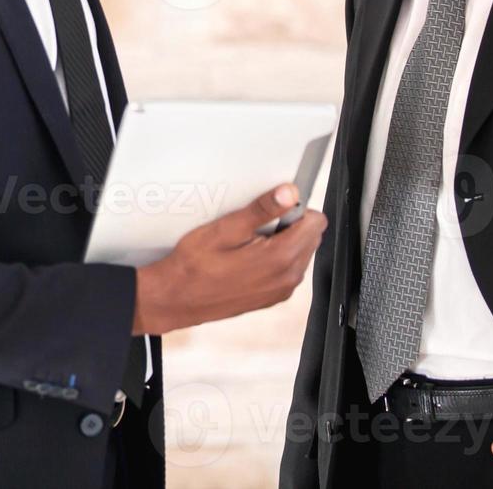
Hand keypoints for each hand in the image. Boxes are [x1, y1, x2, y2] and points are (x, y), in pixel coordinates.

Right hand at [131, 183, 326, 334]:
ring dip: (281, 242)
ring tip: (246, 244)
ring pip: (300, 253)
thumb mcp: (225, 229)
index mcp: (280, 258)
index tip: (271, 211)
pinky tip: (245, 259)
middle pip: (310, 237)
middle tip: (253, 228)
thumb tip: (289, 193)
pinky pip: (287, 270)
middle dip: (288, 225)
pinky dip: (274, 259)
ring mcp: (282, 290)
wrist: (176, 299)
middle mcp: (288, 278)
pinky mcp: (273, 297)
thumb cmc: (194, 265)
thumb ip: (262, 210)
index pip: (316, 222)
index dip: (294, 209)